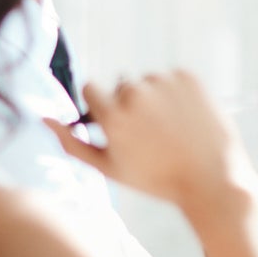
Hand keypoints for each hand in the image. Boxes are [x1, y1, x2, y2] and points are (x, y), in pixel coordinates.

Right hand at [55, 70, 257, 218]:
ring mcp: (164, 82)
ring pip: (148, 83)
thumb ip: (72, 144)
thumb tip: (44, 119)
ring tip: (171, 130)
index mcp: (113, 115)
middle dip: (129, 104)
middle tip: (150, 135)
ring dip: (154, 99)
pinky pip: (173, 80)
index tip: (114, 119)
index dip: (101, 105)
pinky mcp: (188, 77)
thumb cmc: (156, 179)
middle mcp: (136, 92)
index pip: (90, 88)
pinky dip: (177, 95)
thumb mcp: (109, 168)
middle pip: (121, 86)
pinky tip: (186, 120)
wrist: (212, 179)